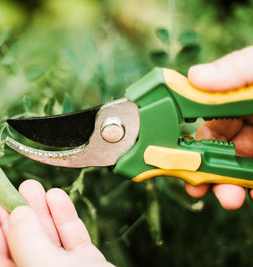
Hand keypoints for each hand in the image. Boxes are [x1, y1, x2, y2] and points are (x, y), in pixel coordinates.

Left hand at [0, 179, 114, 266]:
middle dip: (13, 213)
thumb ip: (26, 241)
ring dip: (39, 211)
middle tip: (7, 186)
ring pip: (47, 240)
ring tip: (32, 185)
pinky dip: (65, 219)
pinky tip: (57, 197)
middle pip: (18, 245)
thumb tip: (17, 215)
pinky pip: (72, 241)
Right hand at [185, 46, 252, 209]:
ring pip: (236, 167)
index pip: (205, 116)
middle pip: (216, 147)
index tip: (173, 154)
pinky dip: (252, 189)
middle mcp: (252, 121)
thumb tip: (193, 76)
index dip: (187, 136)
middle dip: (203, 169)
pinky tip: (252, 196)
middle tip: (197, 188)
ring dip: (226, 185)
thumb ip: (239, 70)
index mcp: (243, 97)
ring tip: (230, 198)